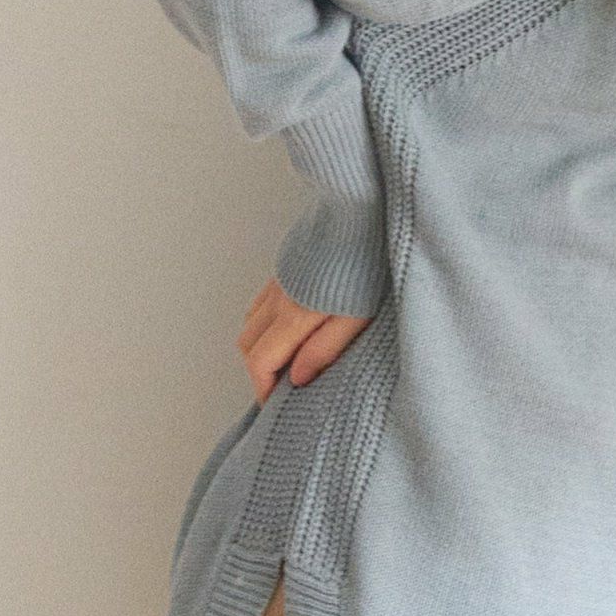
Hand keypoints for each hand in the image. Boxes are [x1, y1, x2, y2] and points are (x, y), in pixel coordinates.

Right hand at [237, 278, 373, 402]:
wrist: (361, 211)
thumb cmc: (368, 265)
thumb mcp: (357, 317)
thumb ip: (325, 349)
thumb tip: (298, 379)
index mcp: (294, 315)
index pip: (260, 362)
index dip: (263, 388)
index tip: (274, 404)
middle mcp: (278, 298)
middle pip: (248, 343)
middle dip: (259, 369)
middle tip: (283, 385)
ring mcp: (279, 279)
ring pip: (250, 321)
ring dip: (261, 344)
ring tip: (288, 357)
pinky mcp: (285, 265)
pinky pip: (261, 300)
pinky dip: (265, 320)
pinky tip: (289, 324)